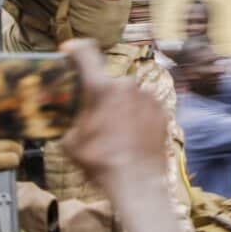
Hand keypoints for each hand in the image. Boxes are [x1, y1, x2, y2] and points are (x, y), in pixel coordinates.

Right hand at [60, 39, 167, 189]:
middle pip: (107, 82)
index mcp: (101, 88)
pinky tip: (131, 135)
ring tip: (115, 131)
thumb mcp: (71, 142)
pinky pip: (143, 106)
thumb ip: (70, 121)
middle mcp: (126, 85)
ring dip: (119, 106)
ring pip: (127, 95)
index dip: (75, 48)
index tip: (69, 50)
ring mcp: (147, 96)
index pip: (86, 52)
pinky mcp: (161, 109)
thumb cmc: (100, 162)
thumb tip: (72, 119)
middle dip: (100, 94)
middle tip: (94, 114)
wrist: (136, 182)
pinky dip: (136, 115)